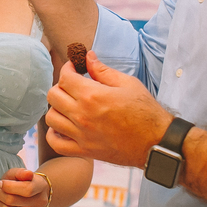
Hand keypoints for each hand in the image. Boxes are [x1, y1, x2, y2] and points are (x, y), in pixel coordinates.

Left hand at [0, 167, 50, 206]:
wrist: (33, 195)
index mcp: (41, 186)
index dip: (8, 186)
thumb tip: (28, 174)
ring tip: (1, 198)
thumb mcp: (19, 173)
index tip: (1, 183)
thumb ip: (21, 172)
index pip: (26, 190)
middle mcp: (41, 203)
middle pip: (11, 200)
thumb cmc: (22, 182)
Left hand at [45, 52, 169, 168]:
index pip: (65, 77)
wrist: (156, 142)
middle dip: (61, 86)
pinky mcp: (84, 150)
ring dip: (57, 108)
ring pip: (51, 118)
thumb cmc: (145, 112)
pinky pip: (56, 143)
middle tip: (73, 86)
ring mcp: (81, 134)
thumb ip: (103, 70)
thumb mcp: (128, 83)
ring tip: (69, 105)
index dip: (67, 68)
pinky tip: (63, 126)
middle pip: (53, 95)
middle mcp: (82, 115)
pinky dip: (54, 134)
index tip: (74, 68)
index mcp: (92, 96)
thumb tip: (88, 57)